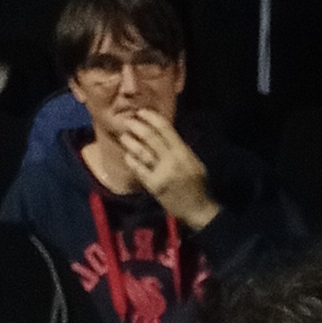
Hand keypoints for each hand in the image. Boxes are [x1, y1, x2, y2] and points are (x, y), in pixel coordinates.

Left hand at [111, 106, 215, 227]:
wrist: (198, 210)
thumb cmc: (197, 185)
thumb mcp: (194, 162)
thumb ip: (179, 149)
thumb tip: (162, 134)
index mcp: (183, 152)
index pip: (165, 128)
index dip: (151, 117)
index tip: (141, 112)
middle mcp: (172, 160)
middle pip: (150, 137)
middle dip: (136, 126)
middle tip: (127, 121)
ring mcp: (162, 173)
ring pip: (141, 152)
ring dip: (130, 142)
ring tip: (123, 136)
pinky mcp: (153, 185)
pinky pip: (138, 169)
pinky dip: (131, 160)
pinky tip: (127, 155)